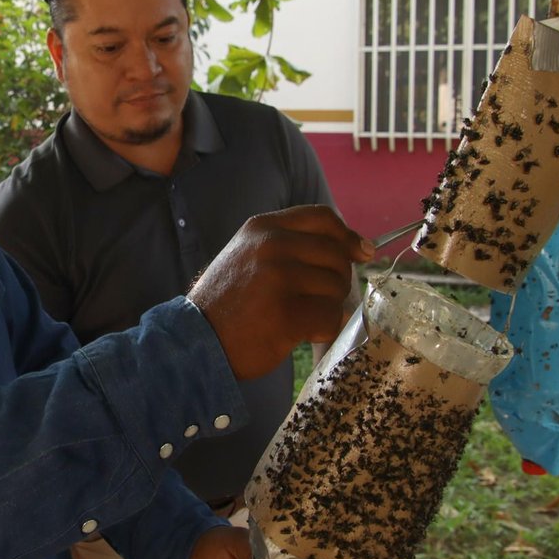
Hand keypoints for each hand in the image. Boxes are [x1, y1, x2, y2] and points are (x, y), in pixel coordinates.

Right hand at [188, 205, 373, 379]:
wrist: (196, 340)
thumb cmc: (228, 302)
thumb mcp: (249, 255)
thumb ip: (291, 245)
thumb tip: (356, 249)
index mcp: (262, 227)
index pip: (321, 218)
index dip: (347, 236)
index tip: (362, 253)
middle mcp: (271, 246)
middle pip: (335, 255)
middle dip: (336, 282)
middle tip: (316, 300)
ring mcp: (278, 278)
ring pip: (335, 288)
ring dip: (328, 308)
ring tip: (302, 318)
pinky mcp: (286, 313)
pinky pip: (330, 316)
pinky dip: (325, 329)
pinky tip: (304, 334)